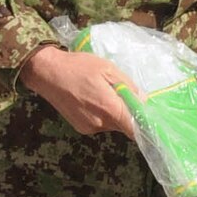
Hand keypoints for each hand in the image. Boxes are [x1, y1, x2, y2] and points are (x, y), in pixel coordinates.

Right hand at [20, 44, 135, 138]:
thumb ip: (128, 86)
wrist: (46, 72)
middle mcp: (101, 123)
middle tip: (124, 96)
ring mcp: (90, 127)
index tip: (150, 120)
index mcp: (110, 109)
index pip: (136, 129)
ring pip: (112, 125)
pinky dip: (101, 115)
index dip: (145, 127)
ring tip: (102, 94)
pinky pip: (99, 124)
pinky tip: (92, 99)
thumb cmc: (78, 66)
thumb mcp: (108, 69)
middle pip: (124, 126)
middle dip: (128, 114)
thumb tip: (144, 100)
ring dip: (113, 113)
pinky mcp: (81, 128)